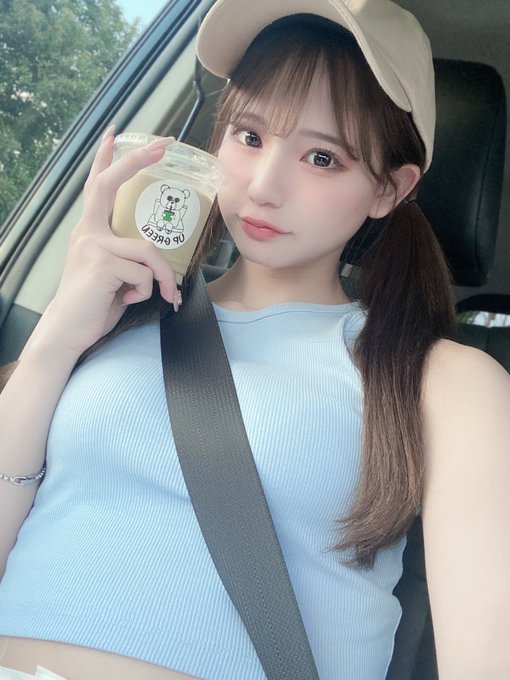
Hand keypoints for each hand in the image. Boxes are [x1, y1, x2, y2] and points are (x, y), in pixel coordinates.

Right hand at [37, 127, 178, 358]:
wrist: (69, 332)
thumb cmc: (94, 305)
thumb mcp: (114, 275)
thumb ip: (128, 257)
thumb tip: (157, 260)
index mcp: (90, 232)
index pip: (97, 186)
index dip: (107, 159)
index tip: (117, 133)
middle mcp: (88, 232)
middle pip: (110, 185)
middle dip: (137, 160)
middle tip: (165, 143)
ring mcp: (93, 245)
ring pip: (149, 249)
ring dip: (161, 278)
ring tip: (160, 296)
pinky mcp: (102, 263)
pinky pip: (144, 272)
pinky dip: (147, 291)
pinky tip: (127, 300)